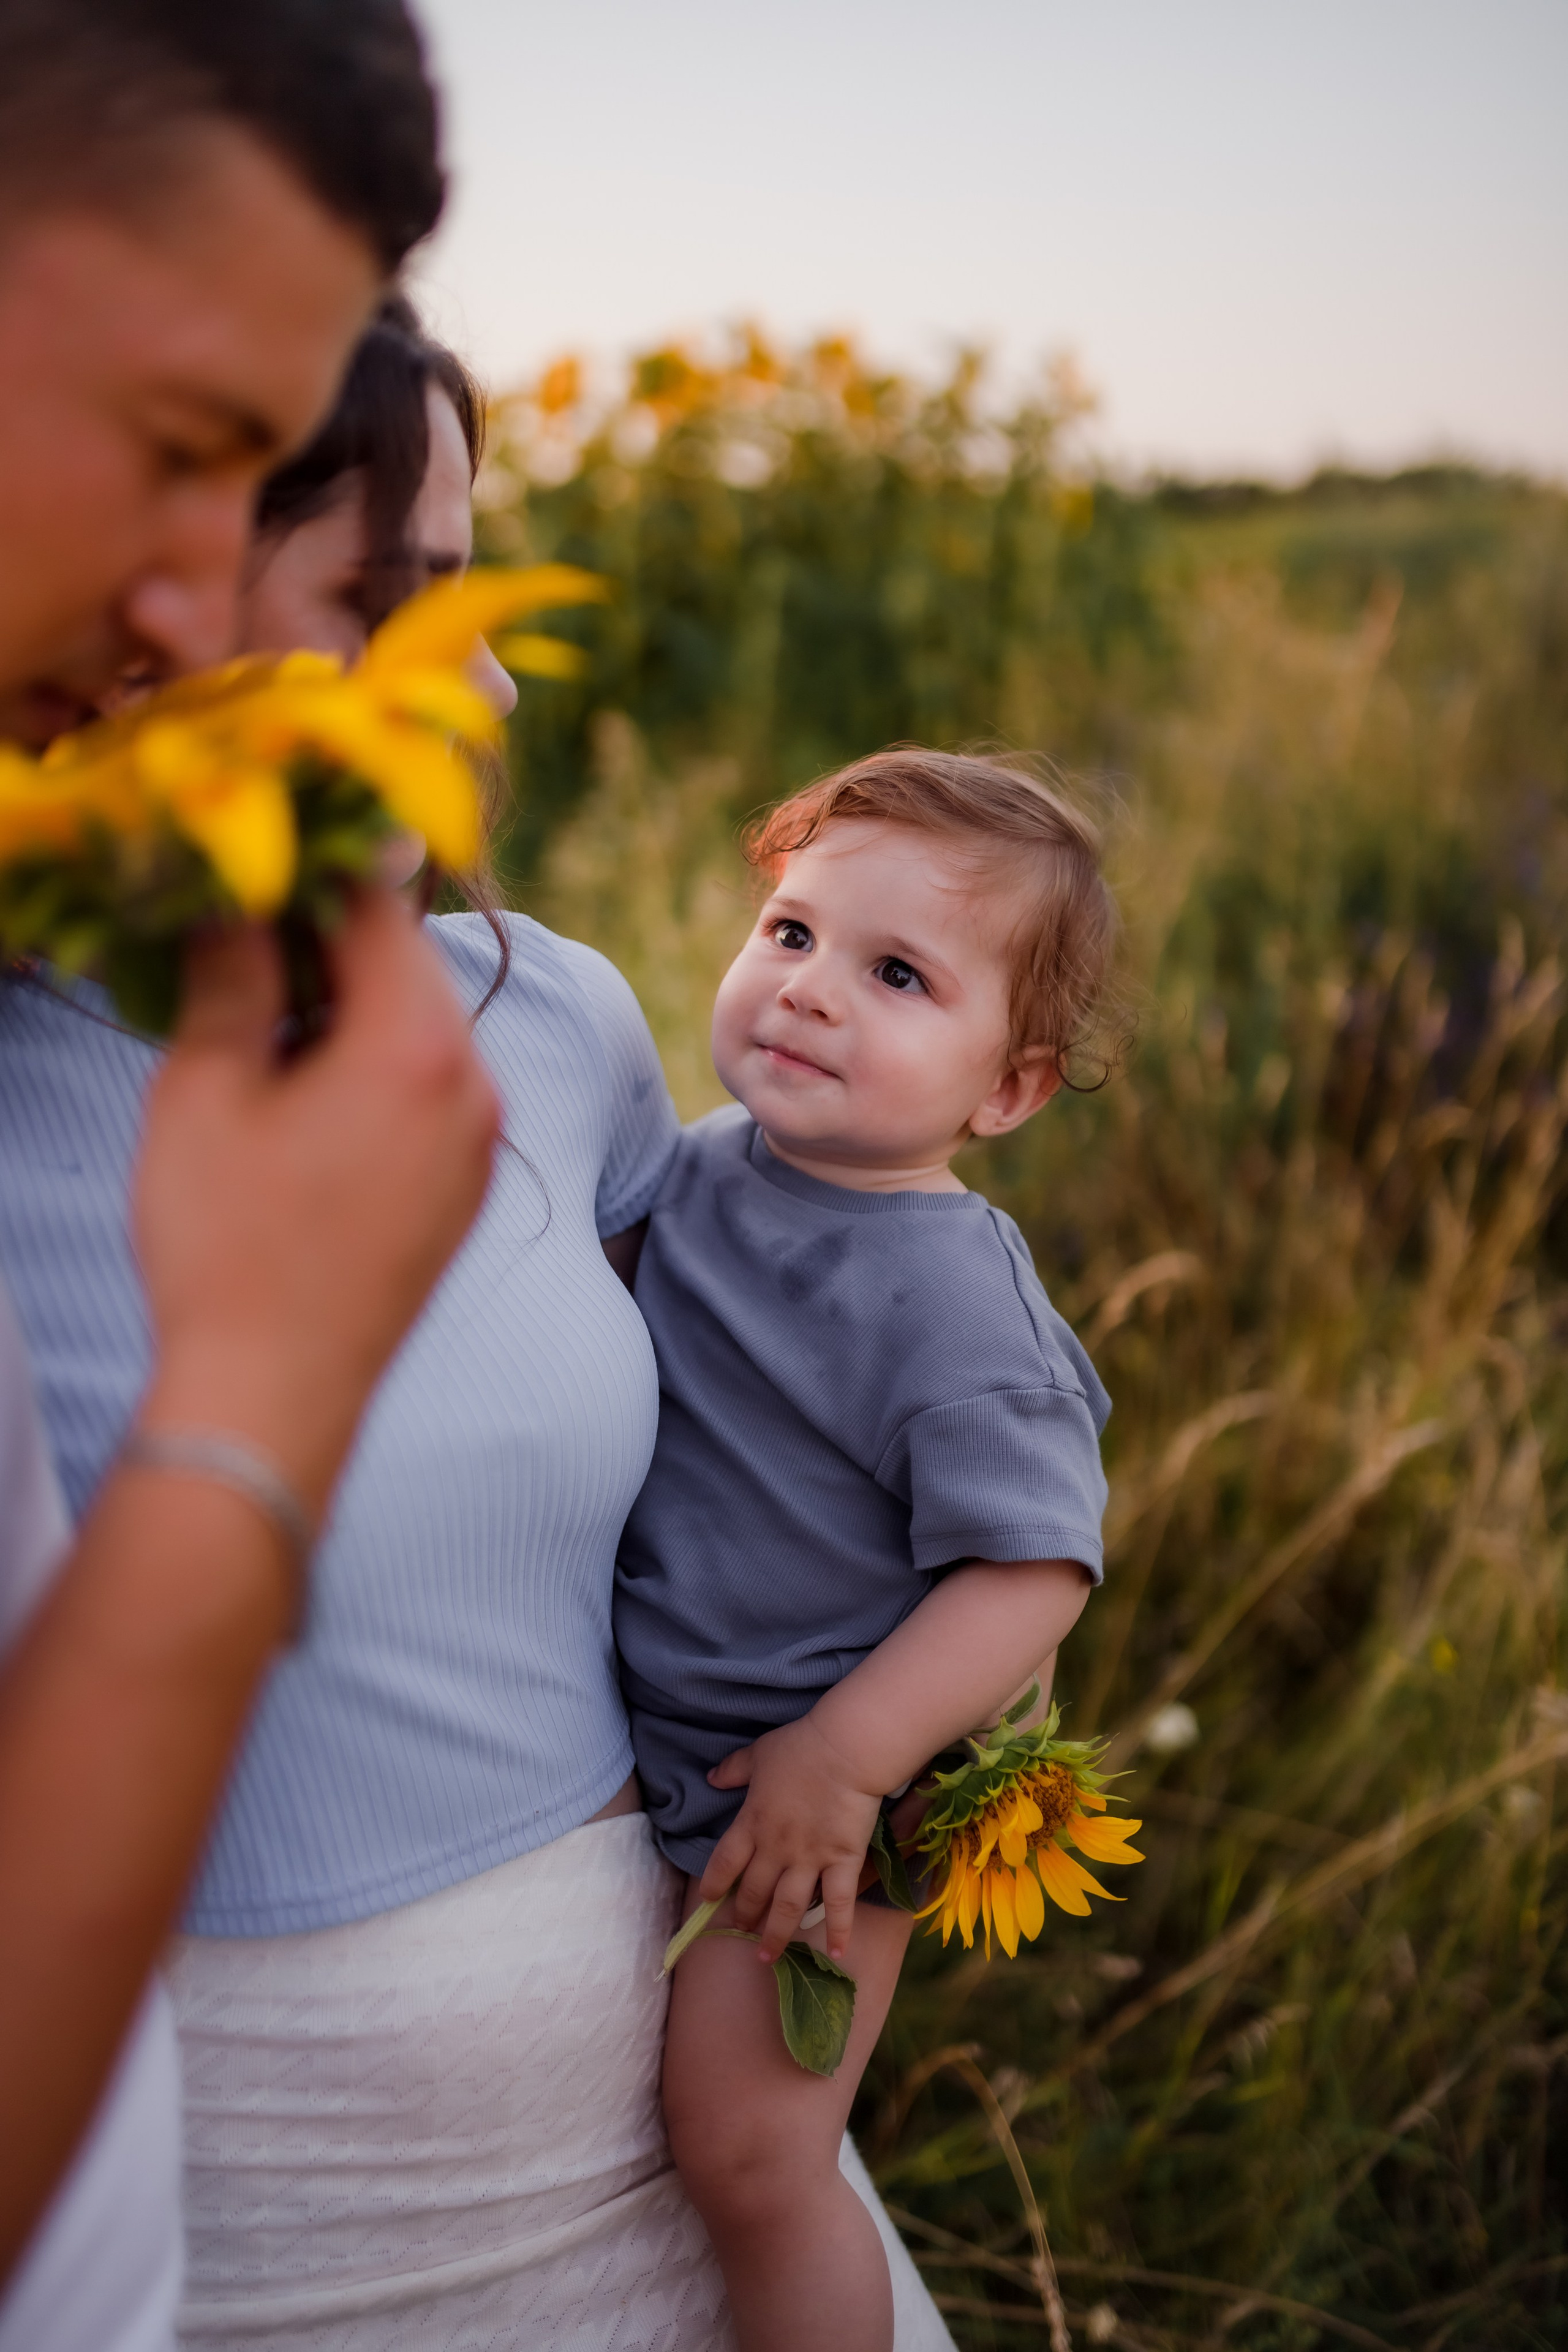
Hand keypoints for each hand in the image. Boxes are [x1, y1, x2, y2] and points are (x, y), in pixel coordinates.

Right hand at [133, 892, 499, 1540]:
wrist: (276, 1396)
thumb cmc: (229, 1247)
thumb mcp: (205, 1093)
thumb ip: (232, 978)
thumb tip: (238, 901)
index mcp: (418, 1047)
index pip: (378, 906)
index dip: (308, 875)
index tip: (249, 876)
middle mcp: (475, 1087)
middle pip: (408, 966)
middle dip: (329, 944)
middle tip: (242, 947)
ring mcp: (483, 1144)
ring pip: (420, 1029)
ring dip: (350, 1008)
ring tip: (263, 1029)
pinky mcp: (468, 1190)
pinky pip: (431, 1091)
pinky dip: (376, 1068)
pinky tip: (303, 1096)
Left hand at [702, 1710, 884, 1963]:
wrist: (845, 1750)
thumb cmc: (801, 1747)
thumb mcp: (759, 1754)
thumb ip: (734, 1769)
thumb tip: (711, 1777)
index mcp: (752, 1823)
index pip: (724, 1862)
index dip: (714, 1884)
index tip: (708, 1900)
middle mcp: (776, 1849)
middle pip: (754, 1890)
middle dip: (745, 1914)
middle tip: (741, 1930)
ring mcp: (810, 1859)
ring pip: (787, 1906)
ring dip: (776, 1934)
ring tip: (767, 1956)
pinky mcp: (842, 1861)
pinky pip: (838, 1903)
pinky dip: (839, 1930)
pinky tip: (837, 1953)